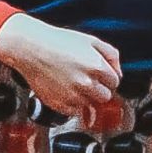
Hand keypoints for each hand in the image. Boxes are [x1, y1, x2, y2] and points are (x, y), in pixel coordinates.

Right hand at [0, 14, 121, 121]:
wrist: (31, 48)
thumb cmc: (59, 42)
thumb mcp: (91, 40)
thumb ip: (111, 56)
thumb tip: (119, 73)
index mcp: (97, 67)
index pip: (115, 82)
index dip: (108, 78)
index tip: (101, 75)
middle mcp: (86, 84)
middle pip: (105, 97)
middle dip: (100, 89)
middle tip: (88, 79)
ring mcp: (72, 96)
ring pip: (90, 105)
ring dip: (86, 97)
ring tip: (74, 82)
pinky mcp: (58, 104)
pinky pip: (74, 111)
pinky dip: (72, 104)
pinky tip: (65, 90)